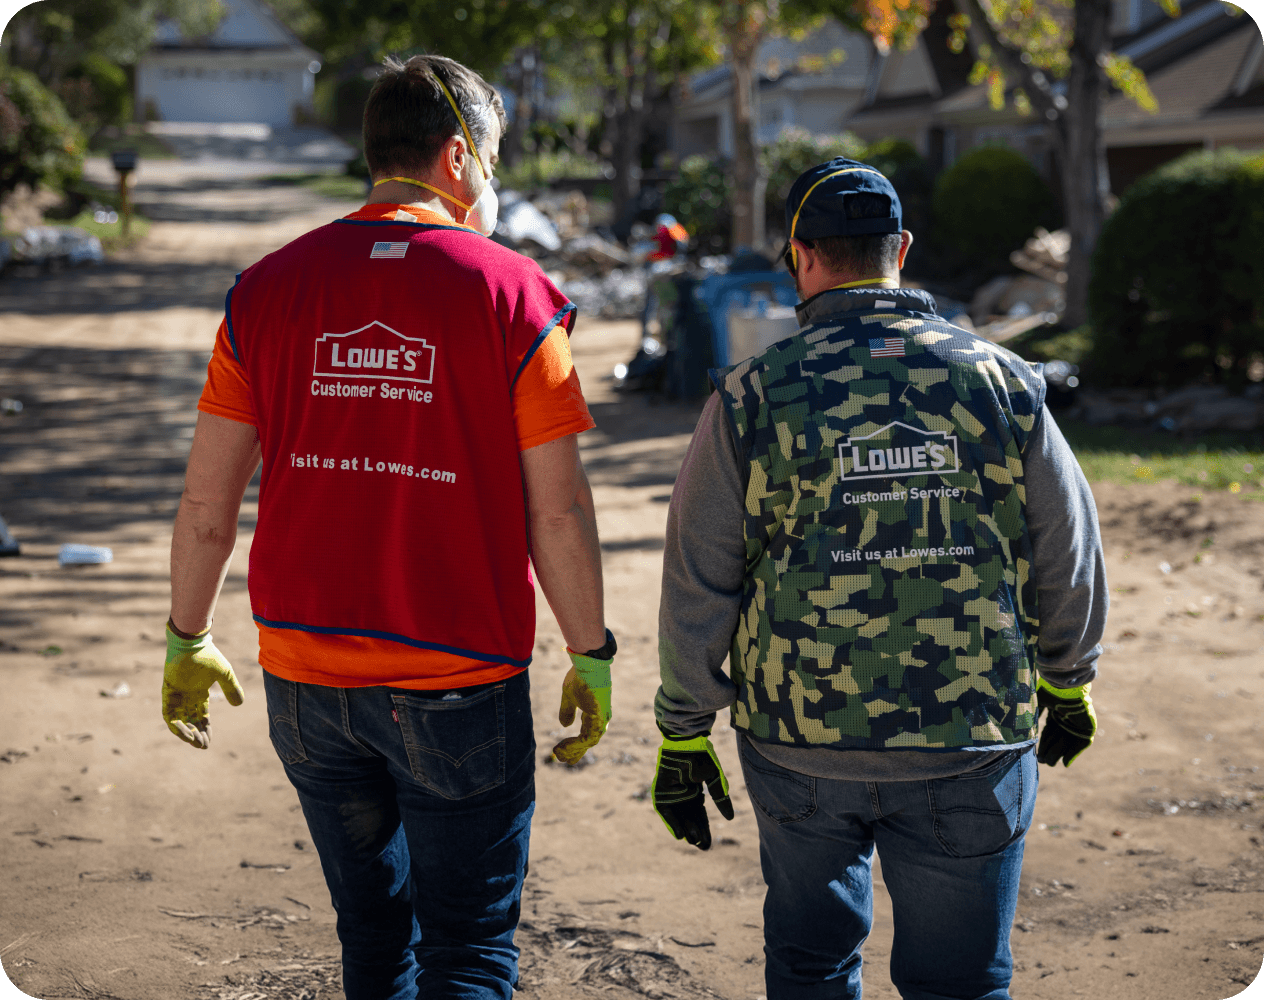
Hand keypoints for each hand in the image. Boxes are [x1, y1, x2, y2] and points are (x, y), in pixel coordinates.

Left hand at [162, 623, 243, 748]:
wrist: (193, 643)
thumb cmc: (209, 656)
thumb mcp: (225, 675)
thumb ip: (232, 689)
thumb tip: (239, 705)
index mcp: (199, 693)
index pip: (201, 716)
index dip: (205, 728)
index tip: (209, 741)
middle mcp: (187, 696)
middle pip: (190, 721)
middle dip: (196, 735)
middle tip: (203, 746)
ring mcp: (176, 695)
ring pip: (179, 721)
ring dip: (186, 733)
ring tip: (195, 742)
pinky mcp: (168, 693)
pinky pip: (168, 714)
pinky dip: (175, 726)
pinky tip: (185, 733)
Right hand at [552, 630, 614, 764]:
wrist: (587, 665)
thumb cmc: (579, 677)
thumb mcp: (569, 696)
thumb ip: (567, 711)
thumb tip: (564, 725)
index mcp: (594, 712)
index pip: (587, 733)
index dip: (576, 744)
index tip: (564, 752)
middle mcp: (600, 718)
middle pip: (589, 741)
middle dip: (576, 752)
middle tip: (564, 761)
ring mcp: (600, 718)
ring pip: (588, 742)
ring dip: (573, 750)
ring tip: (560, 754)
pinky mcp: (598, 718)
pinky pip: (587, 738)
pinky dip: (576, 745)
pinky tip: (564, 748)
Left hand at [651, 731, 733, 849]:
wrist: (686, 742)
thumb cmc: (701, 756)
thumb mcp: (714, 778)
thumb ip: (720, 797)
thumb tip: (730, 818)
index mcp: (695, 790)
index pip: (700, 814)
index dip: (705, 828)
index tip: (708, 843)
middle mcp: (683, 793)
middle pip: (690, 818)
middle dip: (697, 832)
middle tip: (703, 847)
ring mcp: (672, 792)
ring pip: (679, 816)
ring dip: (686, 829)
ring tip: (694, 842)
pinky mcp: (661, 791)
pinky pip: (666, 811)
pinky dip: (672, 823)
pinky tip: (680, 835)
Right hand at [1035, 676, 1096, 766]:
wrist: (1067, 688)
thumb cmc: (1050, 693)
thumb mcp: (1037, 703)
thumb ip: (1033, 715)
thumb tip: (1025, 728)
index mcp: (1055, 713)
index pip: (1048, 731)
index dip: (1042, 743)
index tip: (1036, 752)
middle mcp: (1066, 720)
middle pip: (1056, 739)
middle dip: (1048, 750)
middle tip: (1041, 760)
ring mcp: (1076, 724)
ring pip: (1066, 743)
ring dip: (1058, 754)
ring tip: (1049, 763)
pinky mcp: (1088, 729)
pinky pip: (1080, 744)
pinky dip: (1073, 753)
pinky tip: (1065, 763)